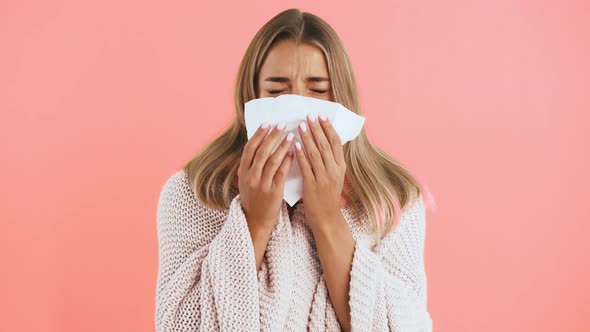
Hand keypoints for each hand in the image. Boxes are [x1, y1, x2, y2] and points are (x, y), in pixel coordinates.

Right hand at [238, 121, 294, 228]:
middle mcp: (250, 176)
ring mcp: (261, 184)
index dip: (259, 134)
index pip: (250, 148)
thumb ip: (250, 166)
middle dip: (272, 136)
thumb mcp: (246, 182)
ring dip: (282, 146)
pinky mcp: (272, 191)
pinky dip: (287, 161)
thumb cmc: (253, 199)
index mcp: (242, 172)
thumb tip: (258, 145)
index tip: (267, 123)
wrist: (254, 221)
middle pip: (261, 151)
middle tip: (282, 124)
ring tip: (291, 135)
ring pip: (272, 160)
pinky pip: (280, 173)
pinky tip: (294, 152)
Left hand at [293, 114, 345, 229]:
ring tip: (300, 125)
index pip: (336, 142)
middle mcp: (334, 170)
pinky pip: (306, 166)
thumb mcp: (335, 176)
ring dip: (307, 137)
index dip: (328, 127)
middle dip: (316, 128)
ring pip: (315, 153)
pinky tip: (295, 145)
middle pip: (325, 144)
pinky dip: (301, 154)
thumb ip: (331, 160)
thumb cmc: (328, 195)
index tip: (321, 115)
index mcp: (341, 166)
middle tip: (309, 115)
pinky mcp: (313, 185)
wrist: (327, 217)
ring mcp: (324, 177)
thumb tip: (325, 140)